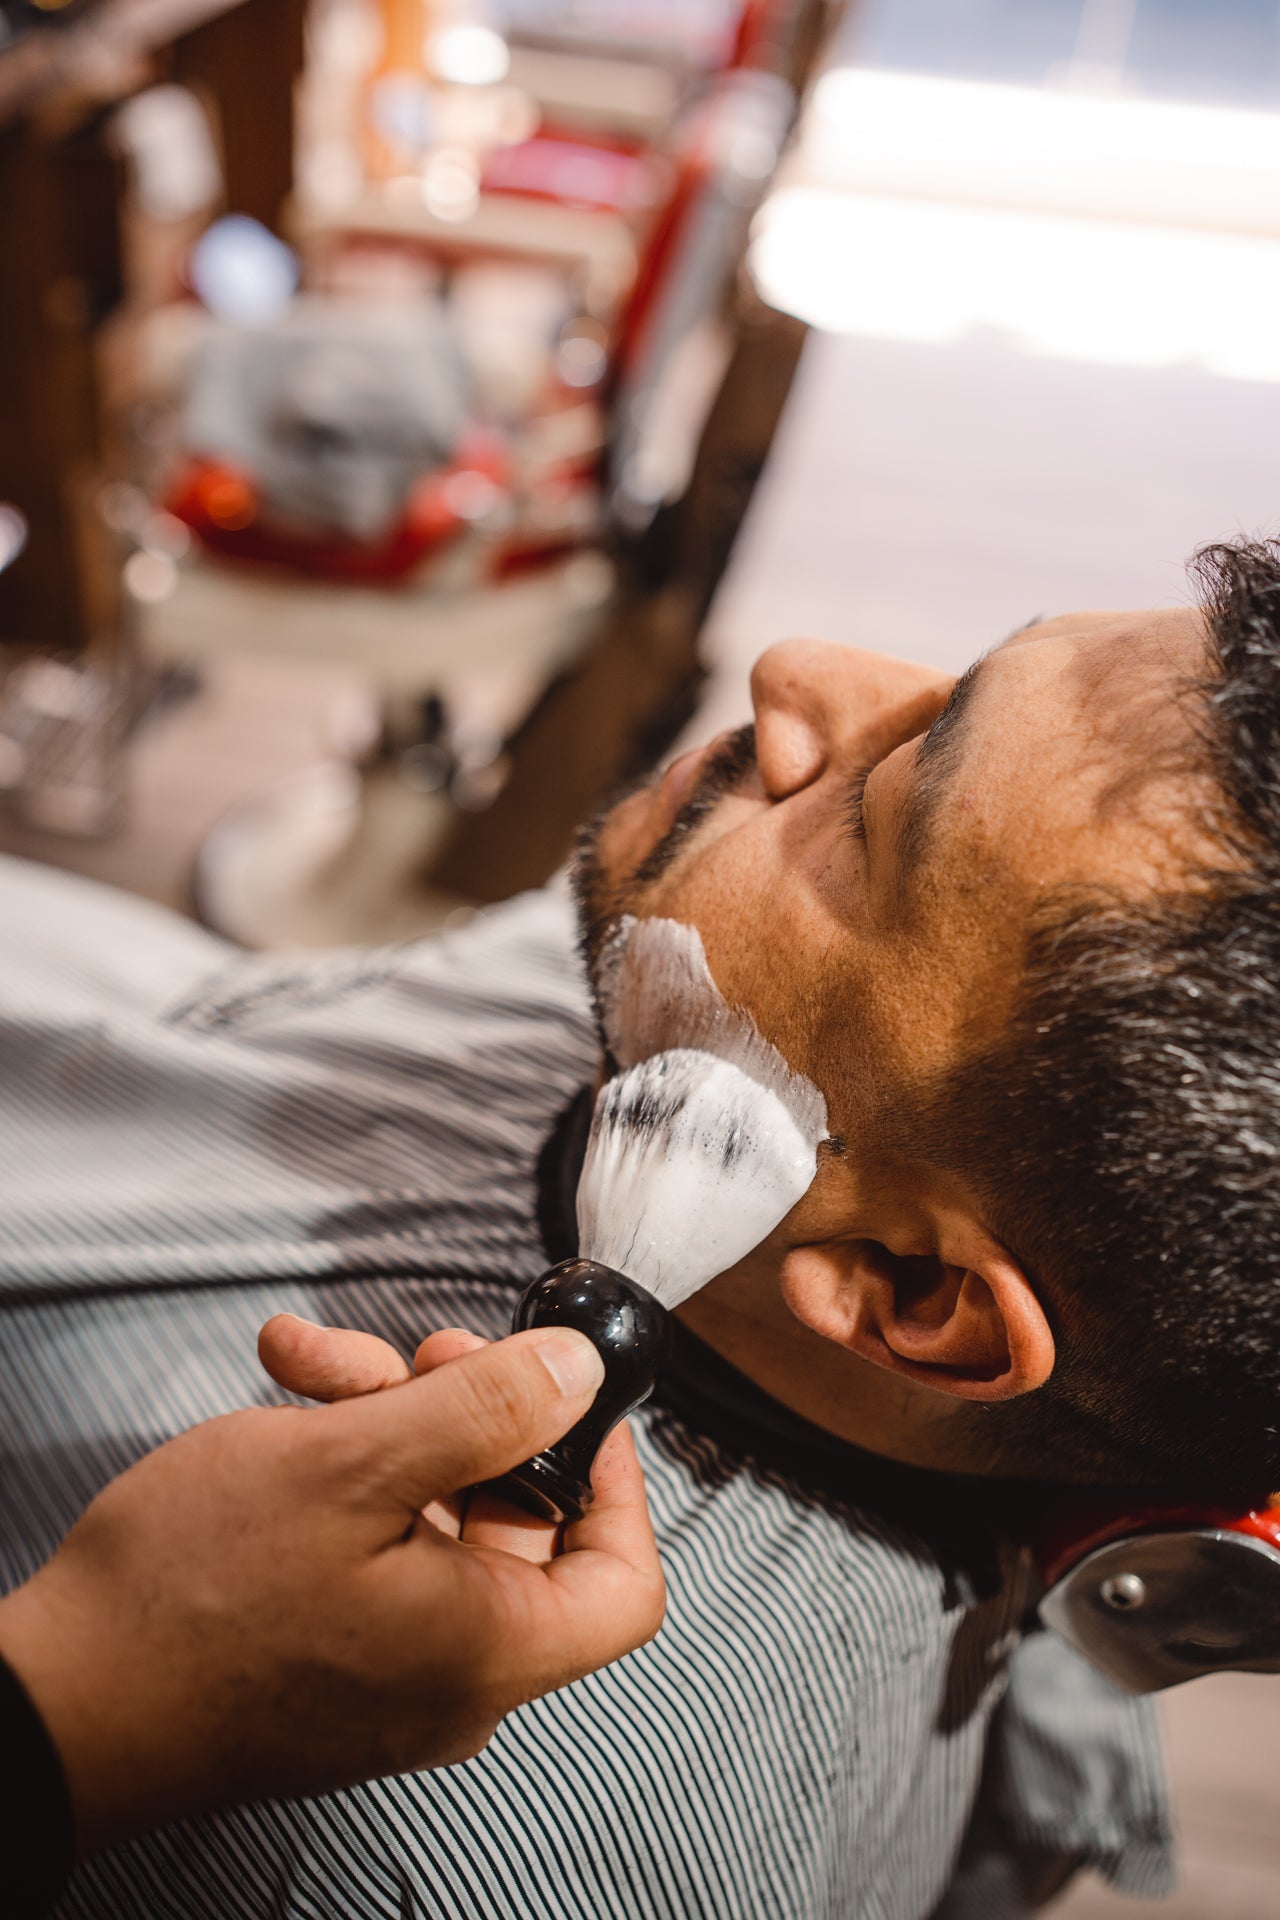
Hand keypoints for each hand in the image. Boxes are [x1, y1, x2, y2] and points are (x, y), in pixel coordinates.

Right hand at [0, 1323, 664, 1858]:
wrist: (53, 1701)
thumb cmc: (186, 1603)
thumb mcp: (350, 1467)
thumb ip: (483, 1411)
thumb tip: (578, 1372)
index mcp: (487, 1649)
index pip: (623, 1583)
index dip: (613, 1479)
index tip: (568, 1403)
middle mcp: (451, 1674)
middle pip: (516, 1523)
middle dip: (471, 1413)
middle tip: (424, 1355)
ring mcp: (385, 1667)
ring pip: (430, 1514)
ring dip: (387, 1420)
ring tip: (317, 1366)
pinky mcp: (326, 1651)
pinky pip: (371, 1546)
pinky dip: (340, 1466)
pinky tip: (286, 1396)